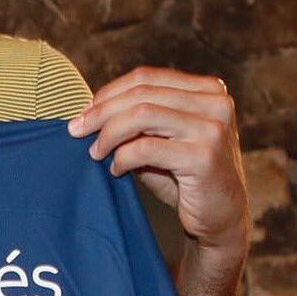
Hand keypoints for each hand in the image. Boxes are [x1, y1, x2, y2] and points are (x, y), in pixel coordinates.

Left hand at [66, 67, 249, 269]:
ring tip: (95, 153)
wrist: (220, 218)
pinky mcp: (204, 157)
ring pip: (142, 115)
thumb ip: (137, 121)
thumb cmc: (184, 177)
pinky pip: (146, 148)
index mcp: (207, 90)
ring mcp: (213, 129)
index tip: (84, 112)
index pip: (146, 77)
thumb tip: (88, 111)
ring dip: (109, 134)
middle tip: (76, 131)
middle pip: (141, 94)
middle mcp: (216, 103)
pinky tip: (116, 170)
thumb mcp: (161, 140)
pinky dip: (122, 157)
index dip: (109, 92)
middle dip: (101, 112)